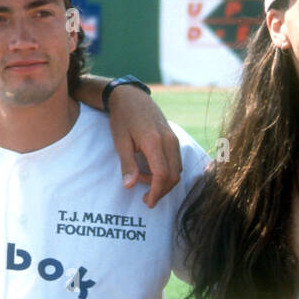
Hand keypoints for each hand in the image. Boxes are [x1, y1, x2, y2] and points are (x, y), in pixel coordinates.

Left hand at [106, 87, 181, 207]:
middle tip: (145, 198)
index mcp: (155, 142)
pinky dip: (166, 172)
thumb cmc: (123, 118)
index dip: (156, 192)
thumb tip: (129, 186)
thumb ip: (127, 164)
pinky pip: (176, 161)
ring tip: (142, 180)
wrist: (131, 97)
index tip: (147, 202)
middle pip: (173, 176)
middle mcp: (169, 141)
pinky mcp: (173, 138)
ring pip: (177, 169)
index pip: (162, 175)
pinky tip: (150, 171)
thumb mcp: (120, 142)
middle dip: (161, 191)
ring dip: (163, 182)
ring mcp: (173, 139)